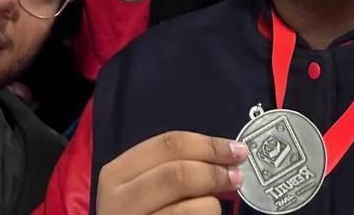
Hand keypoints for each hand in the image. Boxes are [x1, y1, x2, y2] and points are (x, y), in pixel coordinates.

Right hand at [95, 131, 246, 213]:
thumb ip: (174, 165)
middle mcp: (118, 201)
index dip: (209, 144)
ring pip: (189, 207)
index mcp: (117, 173)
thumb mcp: (145, 183)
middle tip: (237, 176)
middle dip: (214, 173)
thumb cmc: (143, 210)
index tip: (236, 149)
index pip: (169, 144)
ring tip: (214, 207)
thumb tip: (224, 154)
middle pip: (178, 174)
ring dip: (212, 205)